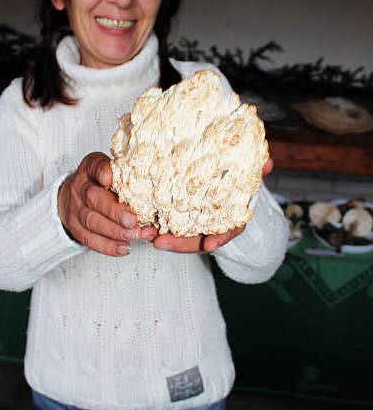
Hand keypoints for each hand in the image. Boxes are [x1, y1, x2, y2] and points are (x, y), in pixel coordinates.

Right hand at [58, 152, 156, 256]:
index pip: (94, 165)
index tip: (109, 178)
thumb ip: (126, 176)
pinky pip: (90, 239)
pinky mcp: (75, 229)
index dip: (101, 171)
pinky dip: (108, 246)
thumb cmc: (98, 183)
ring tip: (134, 235)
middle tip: (133, 220)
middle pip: (93, 198)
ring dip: (115, 231)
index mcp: (89, 169)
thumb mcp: (109, 171)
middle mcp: (79, 188)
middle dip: (114, 211)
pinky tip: (123, 248)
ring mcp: (75, 210)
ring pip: (92, 222)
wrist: (70, 198)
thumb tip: (153, 191)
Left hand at [152, 156, 272, 253]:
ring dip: (162, 238)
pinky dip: (154, 227)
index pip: (227, 231)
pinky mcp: (176, 218)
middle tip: (159, 242)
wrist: (221, 175)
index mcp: (229, 216)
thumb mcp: (244, 173)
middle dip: (178, 244)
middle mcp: (211, 224)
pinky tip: (140, 225)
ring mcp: (193, 224)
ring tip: (144, 234)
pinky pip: (166, 226)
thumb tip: (268, 163)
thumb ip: (255, 169)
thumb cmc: (233, 177)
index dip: (220, 238)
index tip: (209, 246)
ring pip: (179, 237)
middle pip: (197, 240)